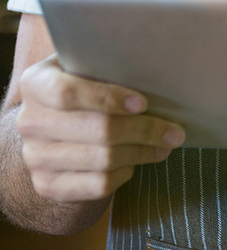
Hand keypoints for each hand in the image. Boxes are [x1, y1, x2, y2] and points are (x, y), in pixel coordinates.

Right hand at [16, 55, 184, 204]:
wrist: (48, 125)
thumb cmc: (78, 85)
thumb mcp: (82, 65)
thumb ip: (105, 64)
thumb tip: (155, 69)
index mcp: (35, 83)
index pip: (68, 93)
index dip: (108, 98)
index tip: (143, 103)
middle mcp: (29, 122)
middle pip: (96, 130)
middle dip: (143, 130)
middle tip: (174, 131)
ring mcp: (35, 157)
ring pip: (102, 160)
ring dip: (141, 152)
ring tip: (165, 145)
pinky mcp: (47, 185)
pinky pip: (97, 184)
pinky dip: (124, 173)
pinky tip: (136, 161)